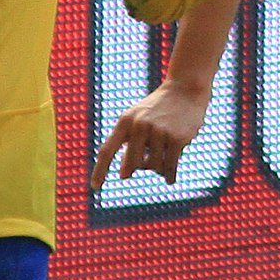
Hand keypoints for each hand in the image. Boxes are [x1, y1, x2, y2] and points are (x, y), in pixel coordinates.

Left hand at [90, 79, 210, 187]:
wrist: (184, 91)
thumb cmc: (158, 110)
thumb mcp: (138, 122)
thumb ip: (129, 146)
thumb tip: (124, 175)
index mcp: (125, 121)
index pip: (107, 150)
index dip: (100, 170)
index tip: (95, 188)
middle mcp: (140, 125)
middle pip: (133, 163)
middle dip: (140, 167)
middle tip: (147, 163)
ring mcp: (159, 132)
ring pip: (153, 167)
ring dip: (158, 168)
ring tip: (164, 157)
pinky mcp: (176, 138)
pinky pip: (169, 168)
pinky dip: (168, 176)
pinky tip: (169, 180)